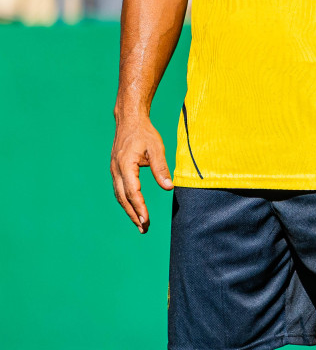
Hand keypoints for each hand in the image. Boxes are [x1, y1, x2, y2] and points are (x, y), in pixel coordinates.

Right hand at [110, 113, 171, 232]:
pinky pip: (119, 189)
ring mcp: (114, 171)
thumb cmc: (144, 133)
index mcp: (125, 165)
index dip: (139, 207)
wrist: (129, 120)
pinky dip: (126, 201)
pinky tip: (133, 208)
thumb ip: (161, 168)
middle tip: (143, 229)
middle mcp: (116, 171)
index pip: (132, 192)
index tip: (146, 220)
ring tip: (139, 223)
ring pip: (119, 195)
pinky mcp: (116, 170)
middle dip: (133, 214)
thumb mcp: (157, 148)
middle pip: (123, 198)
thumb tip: (169, 187)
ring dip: (129, 210)